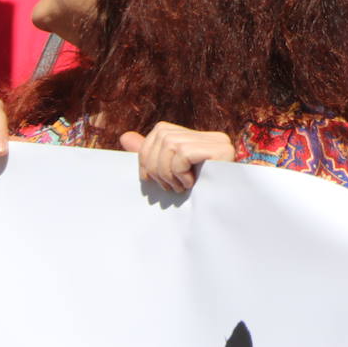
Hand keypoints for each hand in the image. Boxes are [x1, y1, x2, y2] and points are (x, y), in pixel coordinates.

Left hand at [119, 122, 235, 192]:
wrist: (222, 217)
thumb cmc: (194, 200)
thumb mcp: (166, 176)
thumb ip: (149, 155)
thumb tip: (125, 136)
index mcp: (200, 140)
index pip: (162, 130)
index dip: (147, 153)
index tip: (149, 179)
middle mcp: (211, 136)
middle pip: (164, 135)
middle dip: (155, 165)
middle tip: (167, 187)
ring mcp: (219, 142)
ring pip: (171, 144)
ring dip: (167, 172)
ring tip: (178, 188)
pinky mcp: (222, 150)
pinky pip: (183, 153)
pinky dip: (179, 172)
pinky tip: (190, 185)